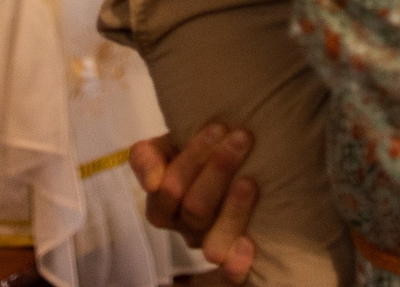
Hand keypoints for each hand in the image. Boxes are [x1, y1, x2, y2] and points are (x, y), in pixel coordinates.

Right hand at [131, 122, 259, 281]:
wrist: (229, 166)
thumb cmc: (201, 152)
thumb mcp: (170, 144)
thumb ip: (148, 156)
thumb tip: (153, 181)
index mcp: (162, 200)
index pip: (167, 187)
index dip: (191, 159)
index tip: (217, 127)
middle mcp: (181, 226)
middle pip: (193, 208)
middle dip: (217, 170)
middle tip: (242, 137)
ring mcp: (205, 244)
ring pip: (211, 239)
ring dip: (232, 210)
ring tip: (251, 180)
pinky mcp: (230, 262)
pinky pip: (229, 275)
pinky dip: (236, 262)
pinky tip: (248, 245)